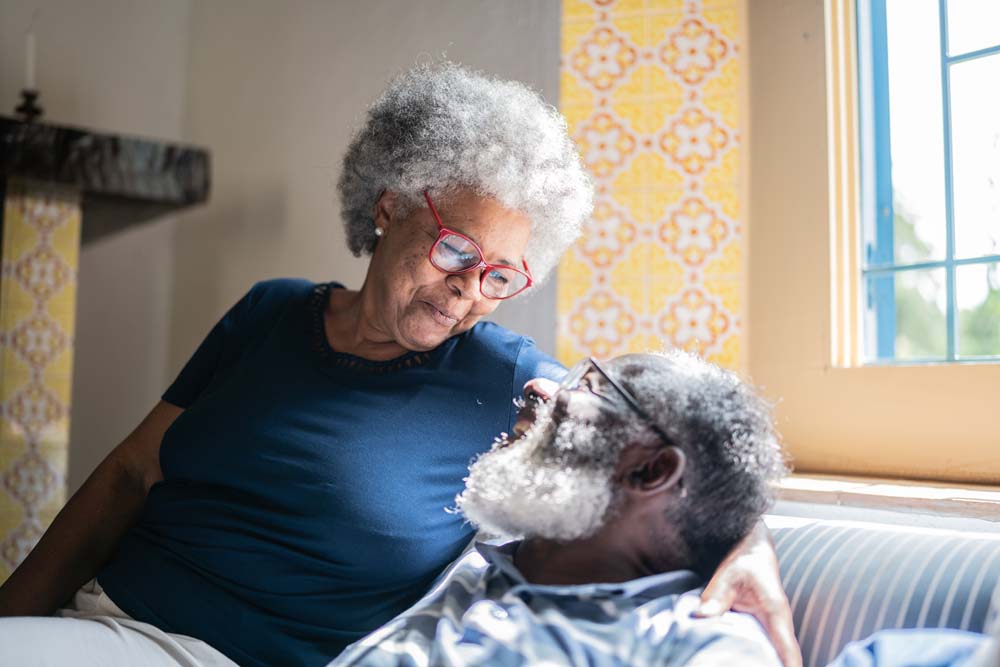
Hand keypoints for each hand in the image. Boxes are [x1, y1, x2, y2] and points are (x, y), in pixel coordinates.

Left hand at [696, 521, 801, 666]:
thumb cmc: (744, 561)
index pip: (788, 649)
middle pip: (783, 656)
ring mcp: (773, 625)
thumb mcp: (728, 577)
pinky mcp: (764, 625)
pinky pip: (766, 646)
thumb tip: (701, 616)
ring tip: (743, 665)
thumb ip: (716, 597)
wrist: (750, 548)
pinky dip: (757, 655)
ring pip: (775, 652)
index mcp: (776, 613)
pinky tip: (740, 660)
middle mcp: (779, 623)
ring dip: (766, 662)